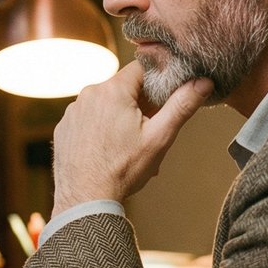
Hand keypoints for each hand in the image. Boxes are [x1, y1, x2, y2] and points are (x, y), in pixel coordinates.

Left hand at [51, 62, 211, 213]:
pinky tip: (109, 151)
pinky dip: (101, 129)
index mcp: (112, 90)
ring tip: (129, 147)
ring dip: (120, 118)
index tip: (163, 101)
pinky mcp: (64, 127)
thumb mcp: (159, 137)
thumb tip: (203, 82)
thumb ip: (182, 105)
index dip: (157, 82)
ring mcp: (73, 111)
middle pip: (123, 88)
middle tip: (149, 131)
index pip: (141, 68)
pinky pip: (88, 119)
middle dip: (139, 106)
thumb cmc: (123, 169)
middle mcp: (88, 94)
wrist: (85, 199)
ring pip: (105, 104)